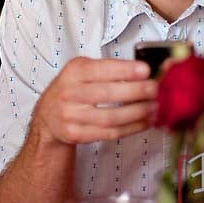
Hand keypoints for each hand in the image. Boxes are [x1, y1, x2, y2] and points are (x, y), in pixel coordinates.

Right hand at [31, 57, 156, 146]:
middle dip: (135, 91)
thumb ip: (107, 69)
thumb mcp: (81, 71)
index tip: (145, 70)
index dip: (124, 70)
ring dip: (137, 113)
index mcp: (72, 73)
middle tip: (155, 90)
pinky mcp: (75, 134)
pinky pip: (109, 133)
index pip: (100, 70)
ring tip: (154, 107)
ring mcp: (70, 115)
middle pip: (106, 94)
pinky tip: (144, 122)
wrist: (48, 116)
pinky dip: (131, 128)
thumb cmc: (72, 90)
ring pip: (110, 117)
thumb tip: (144, 70)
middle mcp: (68, 93)